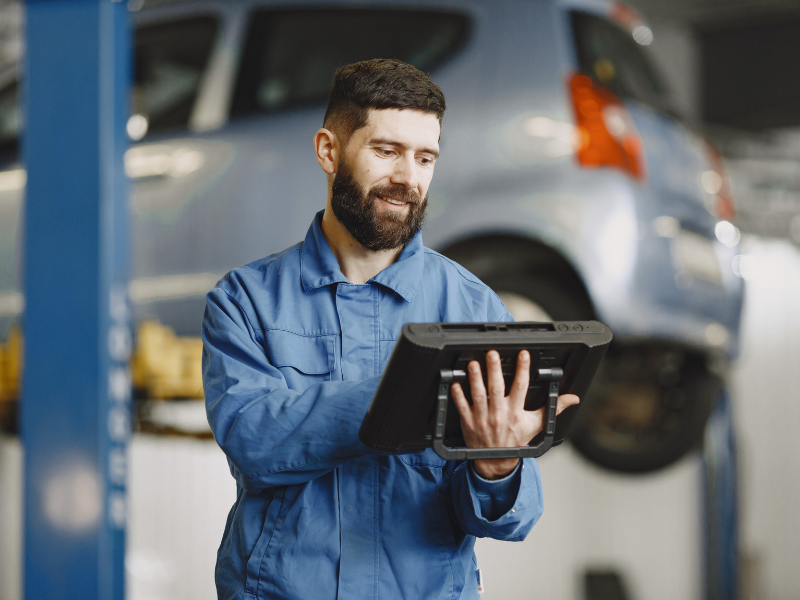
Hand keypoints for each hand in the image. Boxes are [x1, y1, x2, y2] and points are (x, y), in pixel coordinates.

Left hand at [451, 350, 579, 479]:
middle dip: (494, 370)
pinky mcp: (469, 422)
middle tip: (492, 354)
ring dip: (475, 379)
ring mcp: (482, 418)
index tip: (523, 354)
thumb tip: (572, 398)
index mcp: (516, 412)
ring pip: (478, 395)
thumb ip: (554, 409)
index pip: (521, 387)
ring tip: (473, 364)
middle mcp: (499, 414)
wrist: (496, 461)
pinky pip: (462, 407)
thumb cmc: (516, 440)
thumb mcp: (537, 425)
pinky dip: (458, 396)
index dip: (522, 369)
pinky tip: (455, 383)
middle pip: (496, 388)